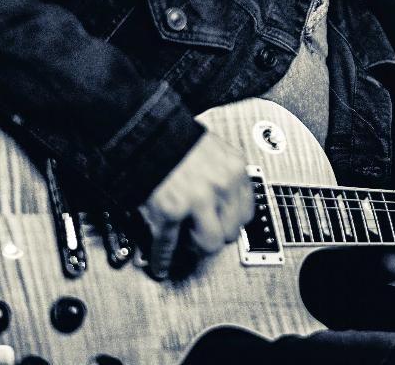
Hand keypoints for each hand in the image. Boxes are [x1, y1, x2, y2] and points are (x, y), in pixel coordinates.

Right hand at [137, 131, 253, 279]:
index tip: (227, 226)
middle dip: (217, 235)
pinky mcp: (171, 211)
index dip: (233, 222)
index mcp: (235, 169)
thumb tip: (224, 198)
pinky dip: (162, 258)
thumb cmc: (176, 136)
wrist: (148, 129)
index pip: (247, 212)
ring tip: (187, 245)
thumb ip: (223, 174)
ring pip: (210, 243)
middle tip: (204, 235)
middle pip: (232, 231)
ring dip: (196, 247)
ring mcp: (198, 200)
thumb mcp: (214, 150)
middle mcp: (221, 186)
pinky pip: (169, 244)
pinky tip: (160, 265)